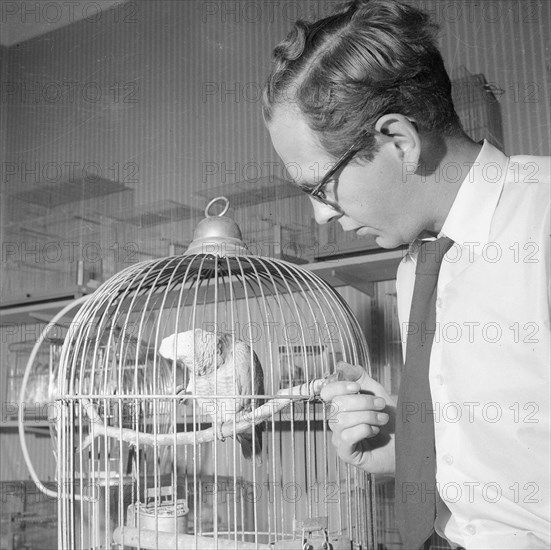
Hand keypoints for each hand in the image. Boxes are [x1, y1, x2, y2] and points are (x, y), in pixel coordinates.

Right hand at [320, 361, 395, 475]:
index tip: (358, 388)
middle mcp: (336, 421)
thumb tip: (341, 365)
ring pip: (342, 420)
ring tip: (382, 419)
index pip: (327, 392)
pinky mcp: (345, 453)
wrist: (405, 442)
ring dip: (368, 417)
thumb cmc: (390, 418)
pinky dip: (364, 430)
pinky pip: (346, 436)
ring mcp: (339, 438)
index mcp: (341, 405)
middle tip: (381, 405)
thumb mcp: (375, 391)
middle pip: (337, 404)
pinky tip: (374, 433)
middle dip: (364, 402)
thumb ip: (358, 376)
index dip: (340, 387)